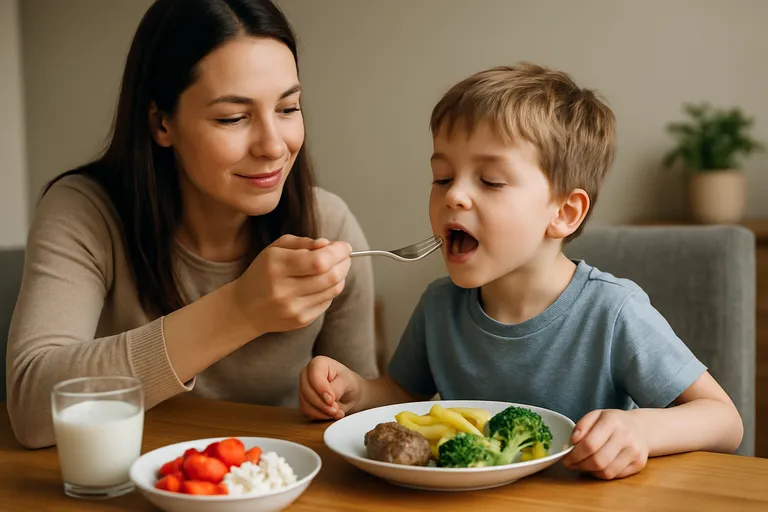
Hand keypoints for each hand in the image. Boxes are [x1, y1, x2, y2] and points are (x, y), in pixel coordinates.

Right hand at [233, 235, 350, 335]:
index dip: (338, 252)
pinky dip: (331, 290)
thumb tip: (328, 244)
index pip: (319, 260)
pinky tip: (323, 284)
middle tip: (344, 256)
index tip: (344, 246)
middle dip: (344, 263)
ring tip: (335, 268)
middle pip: (330, 276)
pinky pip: (327, 302)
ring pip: (333, 290)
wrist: (245, 308)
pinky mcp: (300, 321)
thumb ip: (303, 243)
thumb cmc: (264, 272)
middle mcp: (284, 289)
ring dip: (341, 276)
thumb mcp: (275, 249)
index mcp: (276, 266)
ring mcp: (293, 308)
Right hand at [299, 356, 361, 420]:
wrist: (350, 393)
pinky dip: (319, 416)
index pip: (314, 376)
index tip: (332, 400)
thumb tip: (328, 401)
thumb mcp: (348, 381)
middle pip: (307, 391)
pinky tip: (330, 415)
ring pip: (305, 403)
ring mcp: (303, 388)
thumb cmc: (348, 382)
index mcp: (318, 363)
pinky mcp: (304, 401)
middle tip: (336, 410)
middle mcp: (307, 374)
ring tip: (337, 413)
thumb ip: (337, 388)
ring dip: (321, 412)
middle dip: (322, 404)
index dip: (322, 389)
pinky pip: (307, 411)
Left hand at [563, 409, 648, 479]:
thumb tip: (572, 441)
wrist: (640, 428)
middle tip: (571, 464)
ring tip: (582, 465)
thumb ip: (582, 426)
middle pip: (597, 460)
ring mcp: (634, 451)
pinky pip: (614, 476)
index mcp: (612, 421)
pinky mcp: (639, 464)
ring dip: (589, 471)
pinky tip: (596, 467)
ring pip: (606, 471)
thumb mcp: (596, 415)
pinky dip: (601, 474)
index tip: (566, 458)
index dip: (574, 454)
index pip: (589, 444)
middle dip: (580, 465)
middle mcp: (626, 436)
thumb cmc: (613, 422)